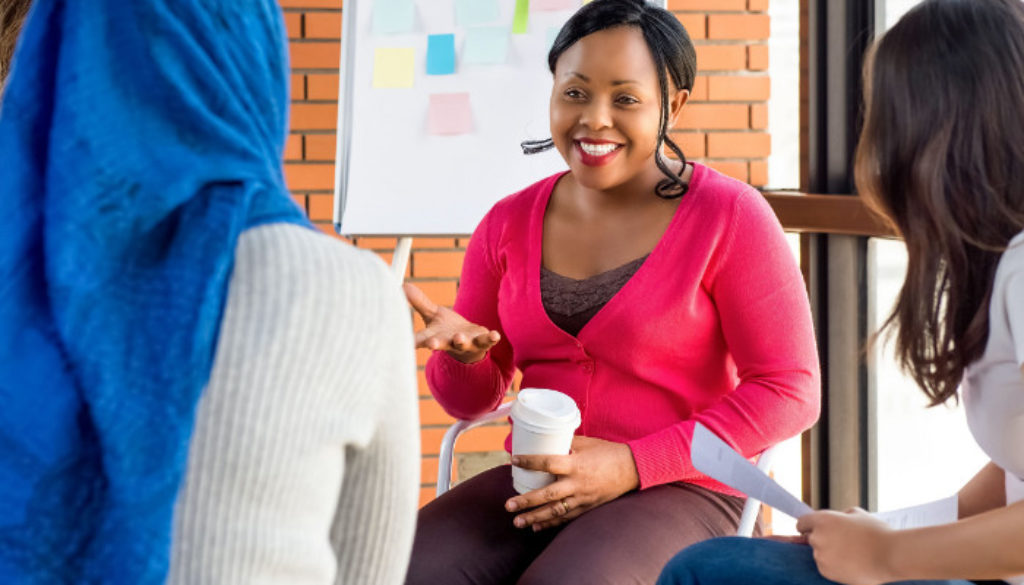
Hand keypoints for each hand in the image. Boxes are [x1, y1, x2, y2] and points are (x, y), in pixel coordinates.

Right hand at [403, 283, 500, 362]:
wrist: (470, 347)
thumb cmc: (447, 330)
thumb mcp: (432, 315)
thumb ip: (418, 302)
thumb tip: (401, 285)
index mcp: (434, 337)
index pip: (420, 339)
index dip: (412, 341)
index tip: (405, 344)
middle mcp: (448, 342)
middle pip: (440, 344)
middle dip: (436, 344)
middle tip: (431, 344)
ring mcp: (466, 343)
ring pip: (462, 344)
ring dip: (460, 341)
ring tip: (458, 338)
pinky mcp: (482, 341)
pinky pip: (487, 341)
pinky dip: (491, 338)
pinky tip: (495, 335)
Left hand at [503, 436, 639, 530]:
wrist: (632, 469)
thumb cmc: (608, 452)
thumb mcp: (586, 443)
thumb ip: (566, 444)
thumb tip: (544, 440)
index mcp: (576, 464)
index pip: (548, 463)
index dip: (530, 462)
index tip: (514, 461)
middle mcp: (577, 483)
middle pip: (547, 494)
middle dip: (526, 502)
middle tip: (508, 506)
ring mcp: (582, 498)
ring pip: (555, 511)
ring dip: (535, 517)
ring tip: (517, 522)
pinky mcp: (587, 507)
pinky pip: (566, 517)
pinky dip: (550, 523)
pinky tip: (536, 526)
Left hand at [797, 508, 895, 584]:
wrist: (890, 555)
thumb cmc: (877, 533)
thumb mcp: (857, 514)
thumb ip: (839, 516)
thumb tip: (835, 519)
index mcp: (823, 520)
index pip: (802, 523)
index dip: (807, 526)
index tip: (810, 529)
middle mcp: (818, 538)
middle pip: (811, 539)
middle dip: (823, 539)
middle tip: (843, 542)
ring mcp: (821, 556)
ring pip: (819, 554)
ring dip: (829, 554)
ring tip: (852, 553)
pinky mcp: (827, 572)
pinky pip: (826, 567)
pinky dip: (835, 566)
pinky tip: (852, 563)